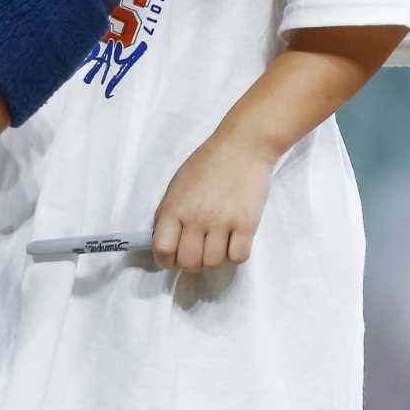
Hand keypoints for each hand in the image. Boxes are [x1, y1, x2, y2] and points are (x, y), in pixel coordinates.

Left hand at [153, 132, 275, 270]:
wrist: (243, 146)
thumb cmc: (207, 164)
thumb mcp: (177, 185)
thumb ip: (167, 213)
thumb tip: (162, 241)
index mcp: (175, 207)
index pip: (162, 249)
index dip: (165, 261)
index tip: (172, 259)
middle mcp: (196, 218)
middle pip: (189, 262)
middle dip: (191, 263)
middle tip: (198, 251)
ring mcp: (222, 222)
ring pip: (214, 263)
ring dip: (215, 258)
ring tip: (218, 242)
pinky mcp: (247, 224)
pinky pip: (238, 257)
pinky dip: (236, 253)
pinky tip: (235, 240)